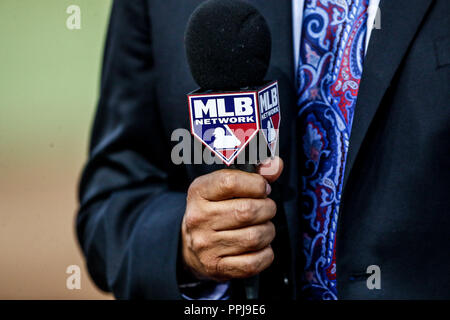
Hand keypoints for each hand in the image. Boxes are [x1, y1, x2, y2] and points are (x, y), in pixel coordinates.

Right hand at [180, 157, 283, 281]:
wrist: (190, 247)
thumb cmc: (215, 210)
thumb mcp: (225, 187)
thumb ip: (253, 174)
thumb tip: (276, 165)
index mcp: (199, 192)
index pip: (230, 182)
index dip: (256, 184)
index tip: (262, 188)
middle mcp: (198, 218)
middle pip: (247, 211)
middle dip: (267, 209)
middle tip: (266, 209)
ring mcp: (206, 245)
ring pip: (255, 237)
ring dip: (268, 231)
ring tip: (263, 227)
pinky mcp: (217, 267)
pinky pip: (254, 262)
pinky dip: (265, 254)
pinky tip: (260, 246)